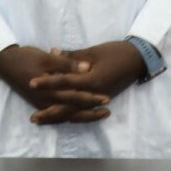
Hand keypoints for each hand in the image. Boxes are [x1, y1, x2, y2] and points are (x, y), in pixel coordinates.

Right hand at [0, 46, 111, 123]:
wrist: (4, 62)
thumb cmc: (26, 57)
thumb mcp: (47, 58)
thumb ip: (67, 64)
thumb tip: (87, 68)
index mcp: (49, 91)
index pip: (75, 97)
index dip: (91, 98)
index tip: (106, 99)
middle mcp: (46, 101)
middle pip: (72, 111)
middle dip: (90, 112)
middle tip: (107, 111)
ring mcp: (41, 104)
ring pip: (65, 115)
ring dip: (81, 115)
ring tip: (98, 114)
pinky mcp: (39, 102)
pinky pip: (57, 113)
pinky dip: (69, 114)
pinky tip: (77, 115)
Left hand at [31, 42, 146, 122]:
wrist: (139, 59)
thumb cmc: (116, 52)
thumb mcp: (93, 51)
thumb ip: (72, 55)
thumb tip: (53, 51)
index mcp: (91, 79)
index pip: (65, 82)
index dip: (48, 83)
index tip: (32, 83)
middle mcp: (94, 93)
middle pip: (69, 106)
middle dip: (50, 112)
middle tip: (34, 118)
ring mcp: (98, 98)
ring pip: (76, 111)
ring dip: (59, 116)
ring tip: (43, 120)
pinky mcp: (101, 98)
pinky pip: (83, 109)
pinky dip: (72, 113)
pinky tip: (61, 114)